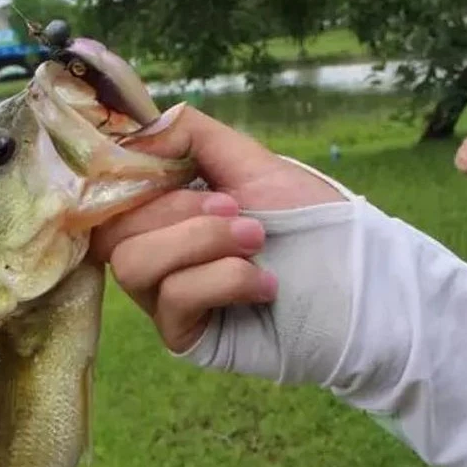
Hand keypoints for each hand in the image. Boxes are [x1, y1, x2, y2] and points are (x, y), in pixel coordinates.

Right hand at [90, 102, 344, 353]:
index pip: (106, 196)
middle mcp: (156, 254)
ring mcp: (165, 298)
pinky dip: (222, 280)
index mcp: (164, 211)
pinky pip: (172, 299)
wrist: (360, 284)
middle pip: (113, 230)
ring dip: (199, 242)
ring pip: (132, 264)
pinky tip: (265, 284)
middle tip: (238, 211)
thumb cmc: (312, 223)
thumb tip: (137, 131)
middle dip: (177, 211)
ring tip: (256, 243)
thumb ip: (191, 135)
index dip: (121, 179)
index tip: (163, 167)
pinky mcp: (184, 335)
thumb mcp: (252, 162)